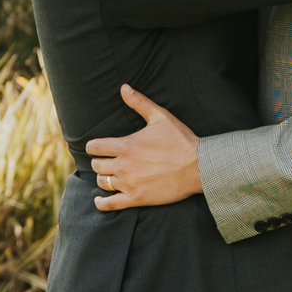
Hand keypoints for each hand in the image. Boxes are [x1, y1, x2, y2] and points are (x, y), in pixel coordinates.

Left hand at [86, 84, 202, 210]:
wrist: (198, 167)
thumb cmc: (181, 140)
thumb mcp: (161, 117)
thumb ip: (139, 102)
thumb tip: (124, 88)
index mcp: (126, 145)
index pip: (94, 147)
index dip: (93, 146)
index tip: (97, 147)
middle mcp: (123, 165)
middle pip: (97, 165)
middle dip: (100, 161)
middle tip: (107, 160)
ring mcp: (129, 183)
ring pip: (102, 182)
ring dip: (104, 178)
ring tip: (110, 175)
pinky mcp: (136, 199)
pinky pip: (109, 204)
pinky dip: (101, 202)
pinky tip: (100, 199)